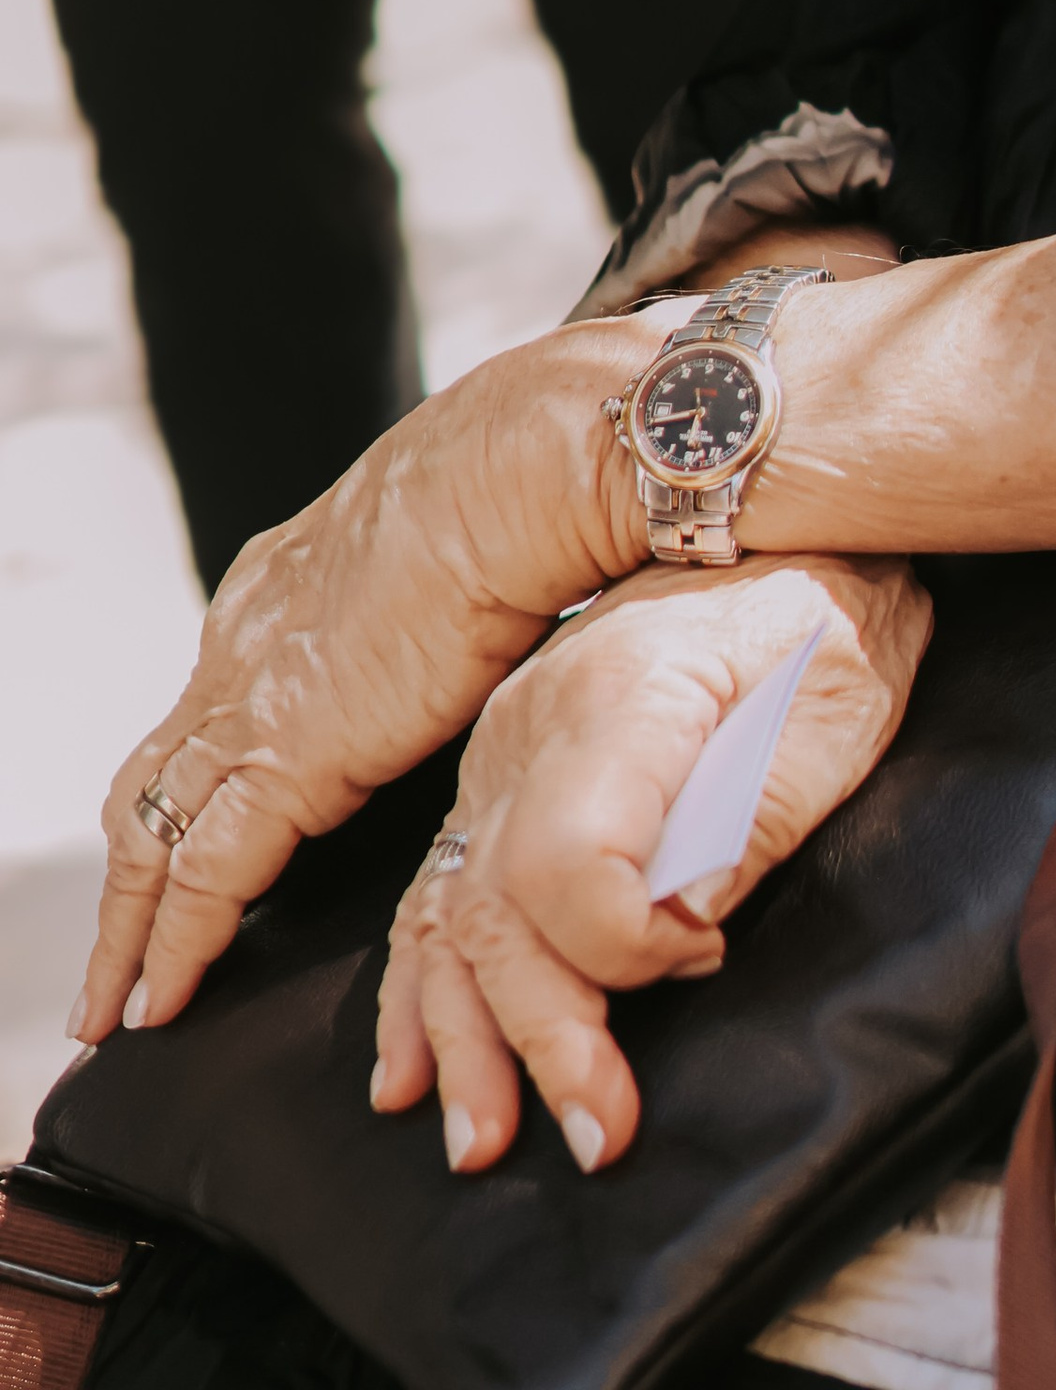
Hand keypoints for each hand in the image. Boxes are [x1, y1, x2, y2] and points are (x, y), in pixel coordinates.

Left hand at [72, 316, 659, 1046]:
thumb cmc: (526, 490)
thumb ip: (442, 609)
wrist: (520, 470)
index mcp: (286, 588)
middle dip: (132, 870)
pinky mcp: (286, 753)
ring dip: (129, 927)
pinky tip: (164, 1001)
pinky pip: (203, 876)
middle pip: (156, 777)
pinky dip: (173, 945)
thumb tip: (489, 634)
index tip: (187, 831)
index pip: (210, 708)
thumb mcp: (454, 552)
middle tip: (112, 954)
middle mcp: (247, 641)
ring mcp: (255, 695)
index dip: (193, 779)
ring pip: (151, 832)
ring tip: (115, 1004)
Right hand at [373, 556, 930, 1174]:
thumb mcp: (835, 704)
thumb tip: (681, 930)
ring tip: (485, 1141)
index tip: (703, 961)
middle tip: (600, 1134)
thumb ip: (752, 817)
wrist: (777, 519)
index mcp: (618, 699)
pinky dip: (418, 990)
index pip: (569, 864)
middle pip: (497, 911)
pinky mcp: (497, 777)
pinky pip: (434, 892)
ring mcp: (500, 754)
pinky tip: (411, 1071)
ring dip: (464, 1040)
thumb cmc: (828, 617)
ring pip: (448, 916)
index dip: (626, 947)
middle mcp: (531, 727)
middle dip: (540, 1040)